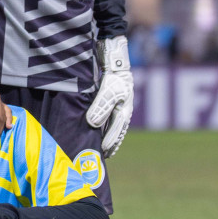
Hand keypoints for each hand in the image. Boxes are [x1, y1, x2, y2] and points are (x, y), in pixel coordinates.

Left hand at [85, 36, 133, 156]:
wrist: (115, 62)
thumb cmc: (113, 77)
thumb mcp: (107, 92)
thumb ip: (100, 107)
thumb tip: (93, 124)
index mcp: (124, 111)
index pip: (116, 132)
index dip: (110, 143)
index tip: (103, 153)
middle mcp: (123, 111)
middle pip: (117, 131)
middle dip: (110, 143)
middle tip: (102, 156)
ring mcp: (119, 107)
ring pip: (113, 126)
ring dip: (107, 137)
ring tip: (101, 148)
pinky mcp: (113, 102)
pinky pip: (110, 119)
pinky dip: (105, 127)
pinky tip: (98, 131)